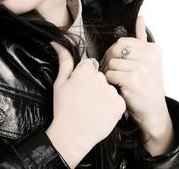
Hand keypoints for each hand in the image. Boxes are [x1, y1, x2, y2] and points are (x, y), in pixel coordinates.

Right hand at [46, 42, 125, 167]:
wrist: (72, 134)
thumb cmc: (64, 109)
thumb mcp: (60, 83)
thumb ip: (64, 61)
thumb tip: (59, 43)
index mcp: (86, 70)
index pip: (90, 67)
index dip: (84, 79)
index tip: (80, 90)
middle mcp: (101, 78)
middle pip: (101, 77)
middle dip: (95, 87)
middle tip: (85, 101)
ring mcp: (111, 91)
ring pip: (110, 89)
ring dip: (103, 97)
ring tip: (92, 108)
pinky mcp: (120, 104)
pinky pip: (117, 101)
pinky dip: (111, 107)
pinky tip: (101, 113)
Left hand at [100, 16, 173, 154]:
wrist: (153, 111)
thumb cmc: (148, 86)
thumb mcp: (150, 60)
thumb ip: (143, 39)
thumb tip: (140, 18)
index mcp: (154, 49)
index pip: (123, 42)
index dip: (115, 53)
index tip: (117, 63)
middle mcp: (150, 56)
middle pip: (116, 49)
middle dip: (110, 60)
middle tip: (112, 71)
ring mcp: (143, 67)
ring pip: (111, 62)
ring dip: (109, 73)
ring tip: (118, 81)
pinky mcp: (133, 80)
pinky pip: (110, 74)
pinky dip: (110, 82)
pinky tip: (118, 87)